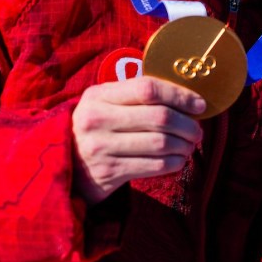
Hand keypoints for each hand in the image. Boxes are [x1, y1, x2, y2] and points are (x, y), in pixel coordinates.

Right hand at [71, 77, 205, 204]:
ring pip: (161, 143)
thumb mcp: (104, 103)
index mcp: (98, 95)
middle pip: (160, 117)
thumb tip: (187, 97)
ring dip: (184, 145)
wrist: (62, 163)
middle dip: (188, 124)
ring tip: (189, 145)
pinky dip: (175, 163)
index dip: (180, 95)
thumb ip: (135, 95)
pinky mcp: (108, 173)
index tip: (199, 104)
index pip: (148, 88)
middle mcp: (97, 119)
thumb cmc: (96, 127)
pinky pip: (154, 166)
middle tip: (198, 130)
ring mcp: (101, 147)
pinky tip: (178, 159)